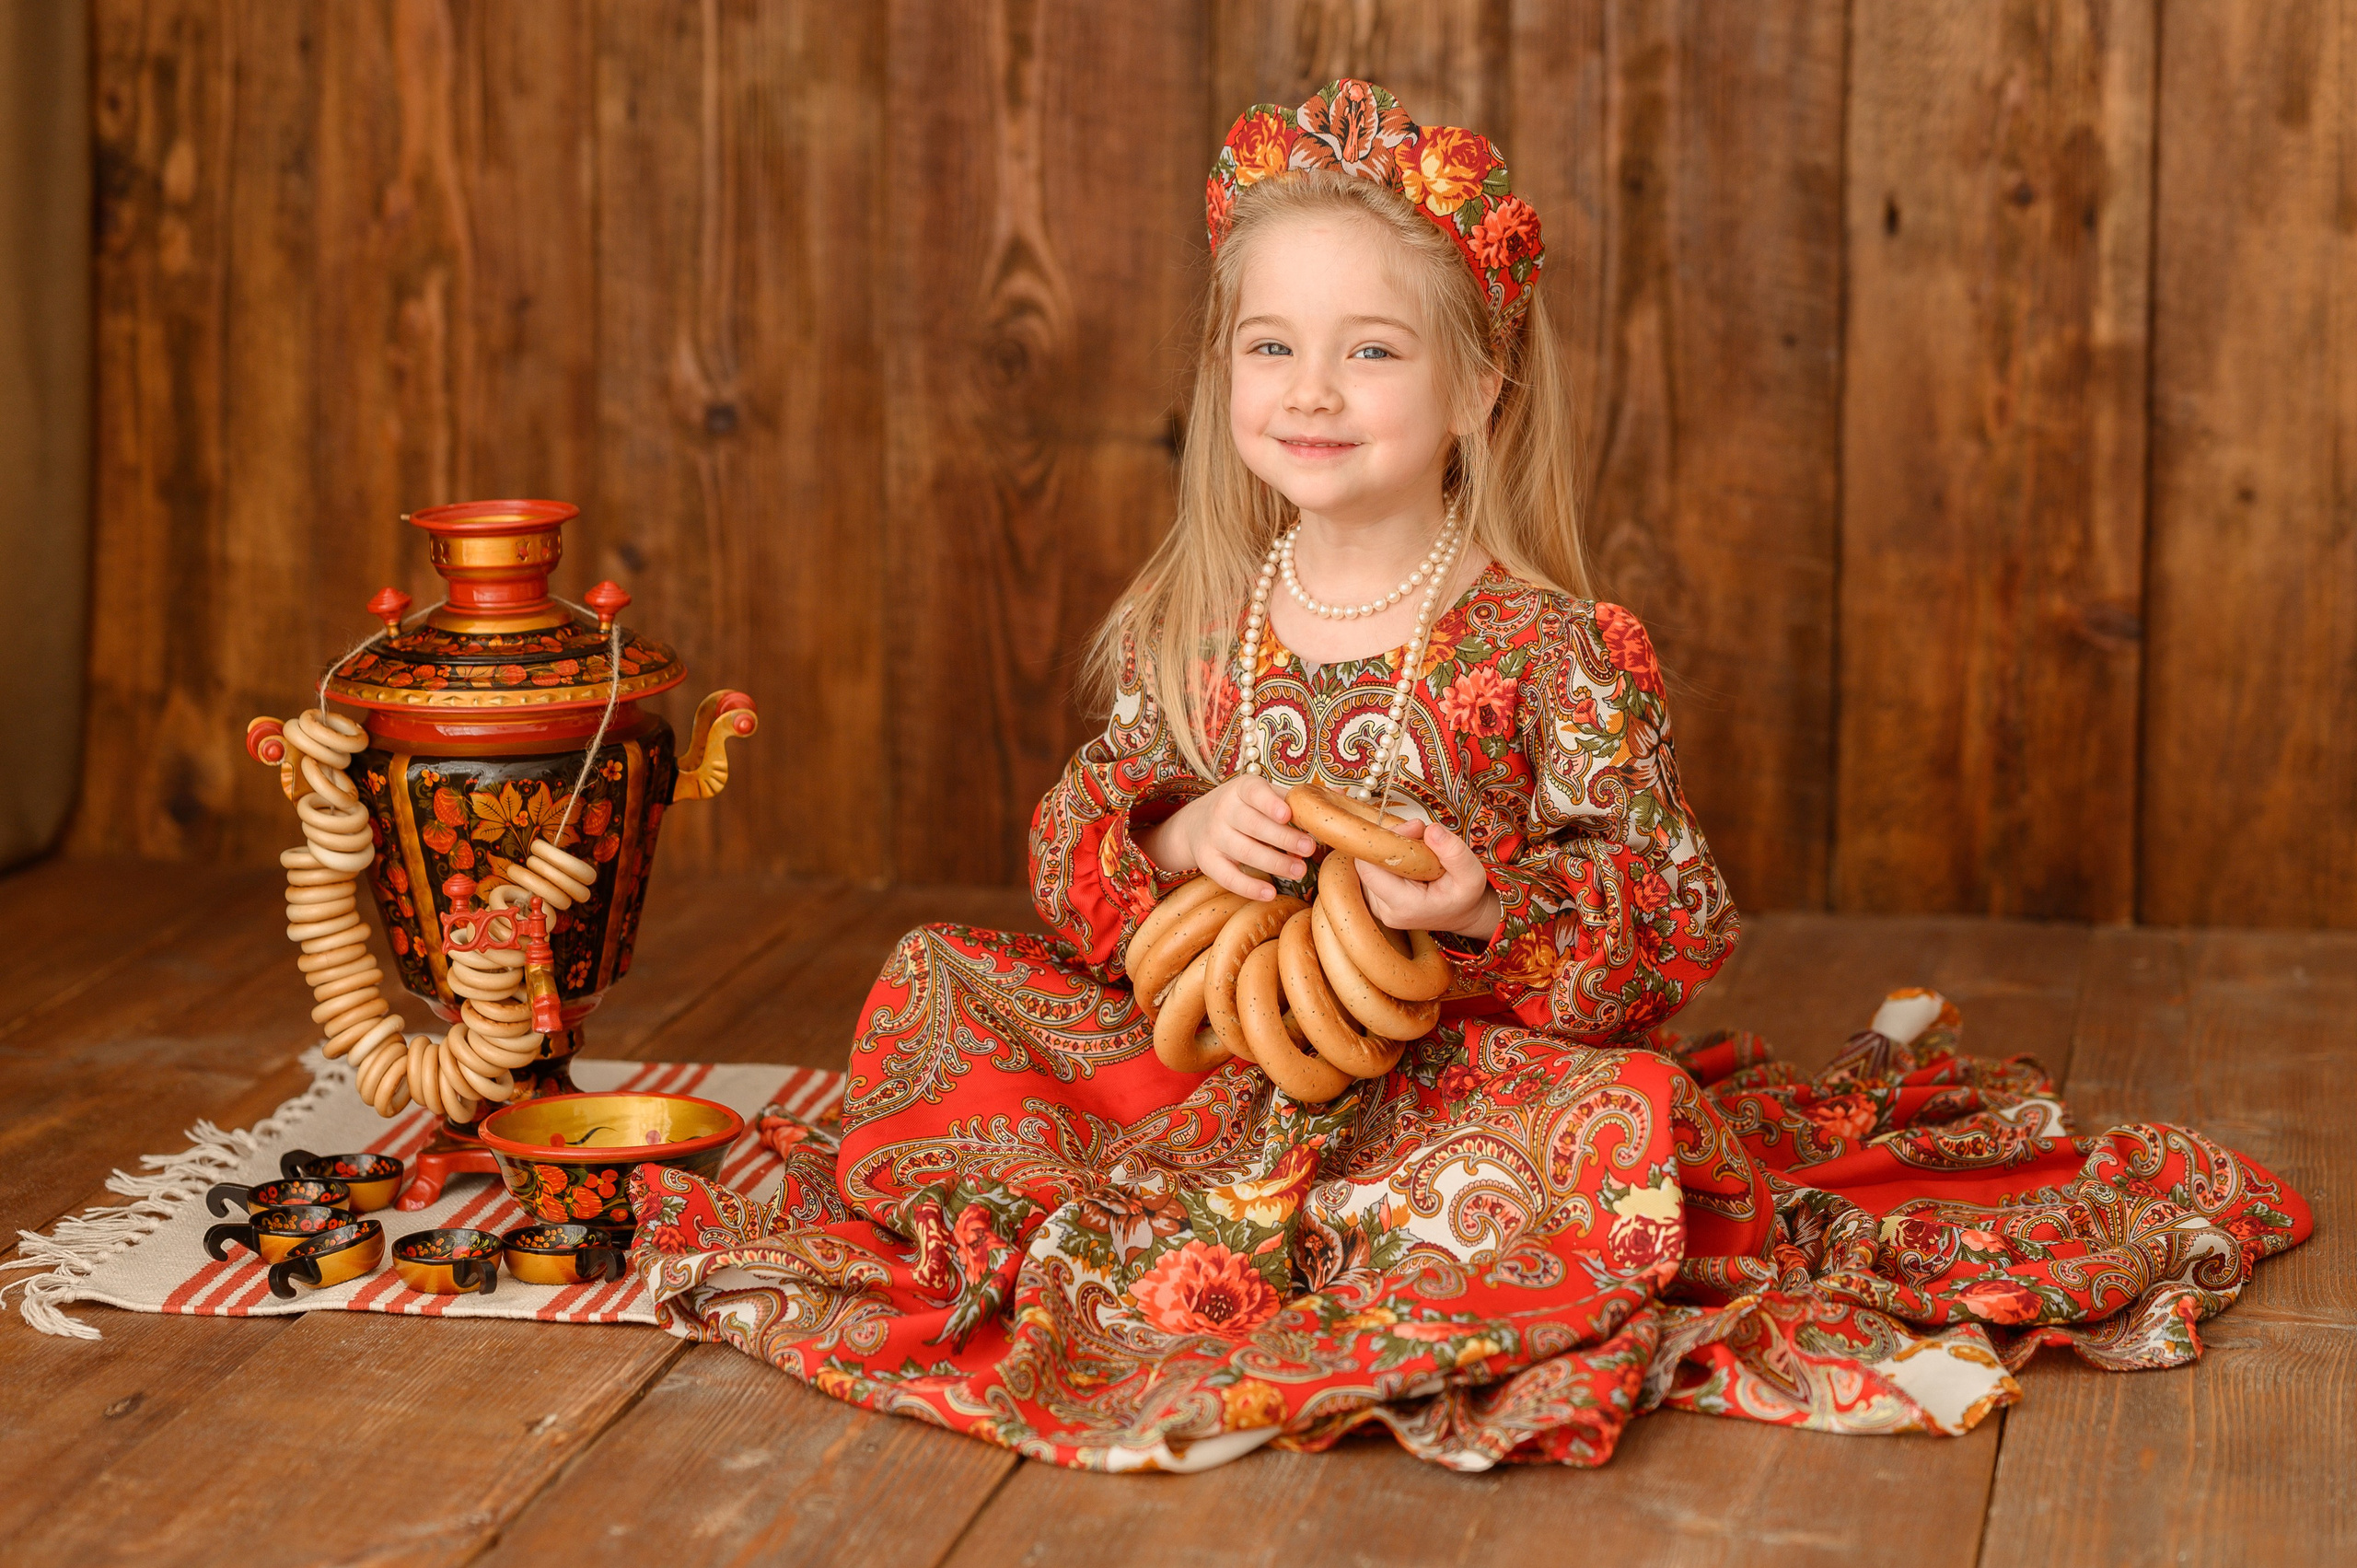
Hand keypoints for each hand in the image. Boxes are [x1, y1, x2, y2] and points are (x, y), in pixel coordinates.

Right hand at [1134, 776, 1316, 900]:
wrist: (1196, 823)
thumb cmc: (1245, 808)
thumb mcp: (1265, 795)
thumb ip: (1297, 798)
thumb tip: (1341, 794)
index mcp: (1243, 789)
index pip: (1255, 792)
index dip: (1270, 804)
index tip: (1287, 815)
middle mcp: (1224, 809)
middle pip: (1253, 825)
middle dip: (1283, 838)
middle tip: (1310, 849)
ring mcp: (1213, 836)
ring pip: (1243, 850)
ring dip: (1274, 862)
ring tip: (1300, 871)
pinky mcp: (1207, 861)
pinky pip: (1227, 876)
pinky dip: (1248, 887)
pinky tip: (1270, 893)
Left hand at [1355, 819, 1501, 939]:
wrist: (1461, 913)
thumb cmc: (1464, 896)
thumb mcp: (1472, 874)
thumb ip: (1454, 852)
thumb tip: (1430, 830)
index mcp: (1403, 906)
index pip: (1369, 868)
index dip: (1385, 841)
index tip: (1413, 828)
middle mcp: (1384, 910)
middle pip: (1367, 863)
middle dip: (1390, 841)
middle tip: (1419, 833)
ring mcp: (1377, 906)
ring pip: (1369, 864)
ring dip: (1391, 849)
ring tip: (1420, 852)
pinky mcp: (1375, 899)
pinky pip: (1372, 868)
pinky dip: (1388, 857)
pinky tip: (1411, 860)